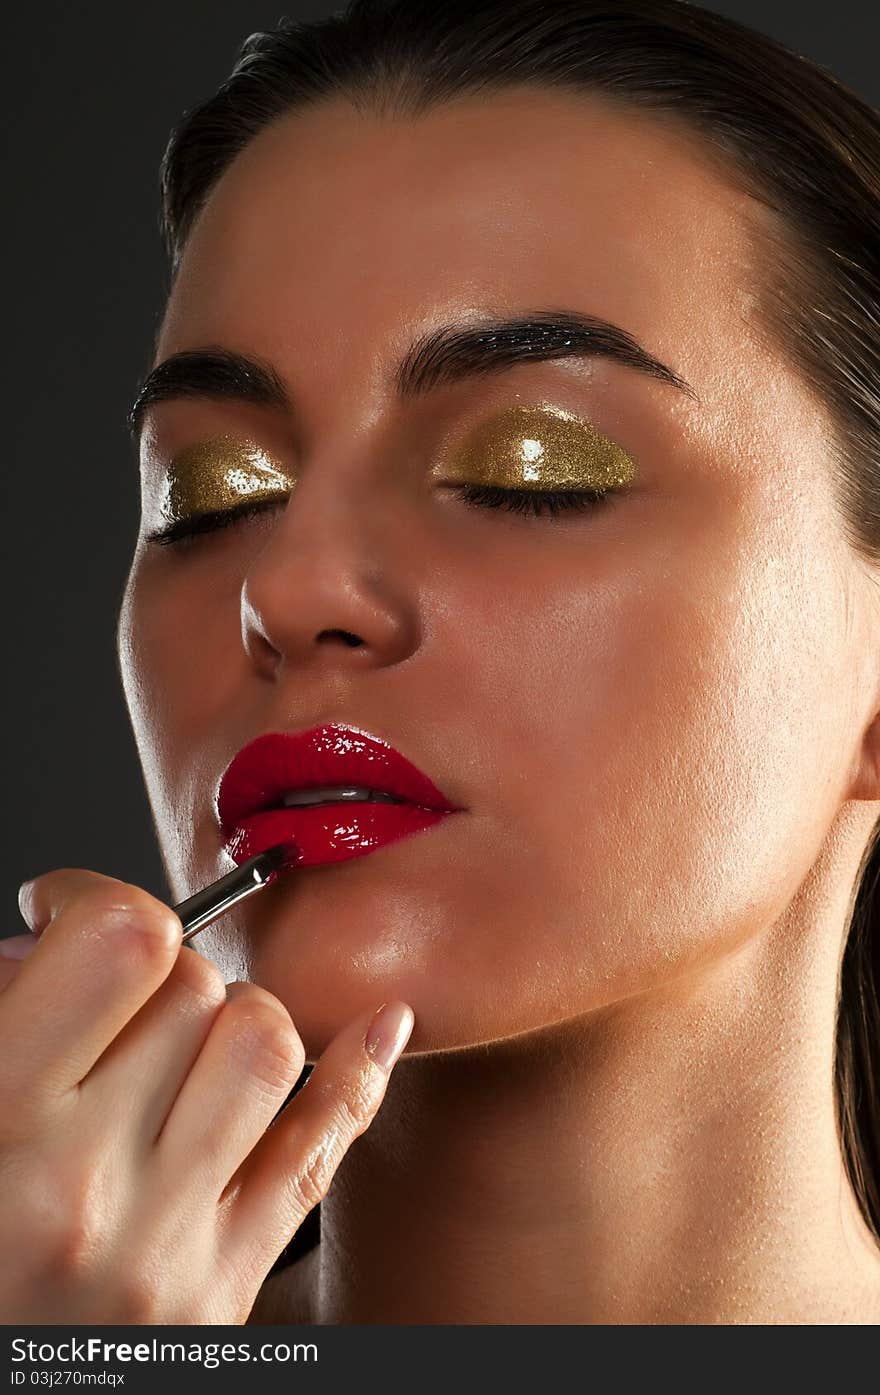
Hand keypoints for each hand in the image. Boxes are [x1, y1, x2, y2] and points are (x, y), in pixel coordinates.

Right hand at [0, 869, 412, 1322]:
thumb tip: (48, 939)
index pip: (125, 946)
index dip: (98, 896)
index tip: (68, 908)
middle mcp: (92, 1191)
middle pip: (196, 988)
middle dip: (153, 966)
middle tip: (110, 990)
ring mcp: (170, 1244)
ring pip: (269, 1044)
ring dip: (230, 1012)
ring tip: (177, 1035)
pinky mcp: (222, 1289)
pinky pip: (319, 1153)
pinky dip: (357, 1073)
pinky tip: (378, 1023)